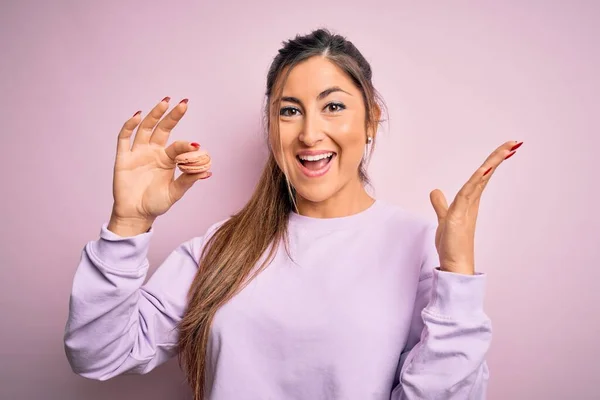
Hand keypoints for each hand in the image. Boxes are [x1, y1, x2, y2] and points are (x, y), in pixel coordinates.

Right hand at [108, 97, 211, 233]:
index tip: (196, 145)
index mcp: (167, 159)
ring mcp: (138, 152)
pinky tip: (137, 116)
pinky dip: (129, 126)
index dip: (186, 144)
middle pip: (163, 128)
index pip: (178, 146)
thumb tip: (208, 172)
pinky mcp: (123, 157)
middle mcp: (153, 151)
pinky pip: (124, 138)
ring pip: (146, 128)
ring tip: (164, 103)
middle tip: (183, 103)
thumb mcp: (175, 193)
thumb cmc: (156, 203)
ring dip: (154, 115)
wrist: (136, 215)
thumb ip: (188, 180)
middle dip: (172, 116)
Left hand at [429, 140, 522, 274]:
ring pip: (481, 179)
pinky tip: (485, 169)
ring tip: (507, 149)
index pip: (481, 176)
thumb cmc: (452, 244)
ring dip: (493, 163)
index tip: (505, 149)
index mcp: (470, 200)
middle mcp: (472, 201)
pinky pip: (469, 192)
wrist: (455, 263)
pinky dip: (477, 180)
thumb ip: (440, 204)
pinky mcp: (460, 214)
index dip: (492, 162)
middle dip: (498, 157)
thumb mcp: (444, 218)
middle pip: (486, 173)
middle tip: (514, 142)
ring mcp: (468, 206)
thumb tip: (436, 191)